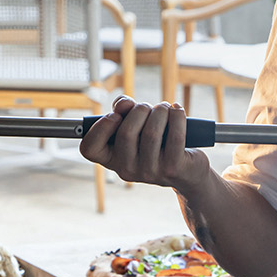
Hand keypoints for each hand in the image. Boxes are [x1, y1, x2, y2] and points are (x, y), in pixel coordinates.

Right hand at [79, 97, 212, 192]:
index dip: (100, 127)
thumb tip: (123, 104)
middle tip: (148, 107)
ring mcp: (150, 172)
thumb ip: (121, 110)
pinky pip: (174, 136)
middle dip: (139, 110)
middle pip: (126, 132)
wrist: (187, 169)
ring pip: (151, 132)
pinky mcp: (173, 168)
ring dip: (160, 111)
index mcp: (111, 160)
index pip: (89, 149)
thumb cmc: (156, 141)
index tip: (115, 115)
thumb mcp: (134, 125)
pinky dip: (176, 116)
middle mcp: (127, 170)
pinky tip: (177, 110)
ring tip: (165, 108)